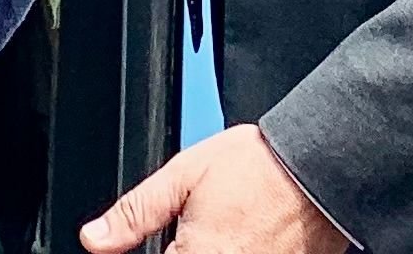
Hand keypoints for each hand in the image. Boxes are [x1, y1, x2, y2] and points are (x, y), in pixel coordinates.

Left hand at [82, 126, 345, 252]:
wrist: (319, 169)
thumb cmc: (257, 166)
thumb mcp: (184, 174)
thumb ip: (136, 212)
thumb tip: (93, 239)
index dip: (152, 253)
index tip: (163, 244)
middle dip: (179, 252)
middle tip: (189, 233)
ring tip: (212, 234)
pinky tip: (234, 241)